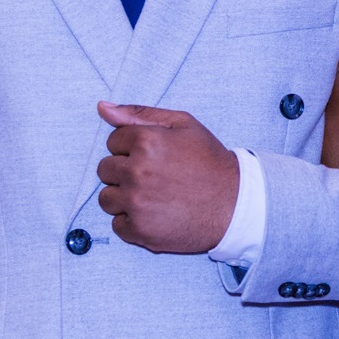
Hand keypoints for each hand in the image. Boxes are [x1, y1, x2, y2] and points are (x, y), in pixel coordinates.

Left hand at [94, 102, 240, 253]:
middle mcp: (137, 172)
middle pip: (104, 170)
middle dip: (125, 172)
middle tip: (154, 178)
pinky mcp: (139, 230)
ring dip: (124, 198)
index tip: (154, 157)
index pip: (112, 142)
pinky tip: (154, 215)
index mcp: (145, 141)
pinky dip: (132, 222)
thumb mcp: (183, 124)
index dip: (132, 148)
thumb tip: (102, 108)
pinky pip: (117, 225)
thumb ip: (139, 113)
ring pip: (106, 199)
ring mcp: (136, 203)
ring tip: (152, 197)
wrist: (236, 203)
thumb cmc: (209, 161)